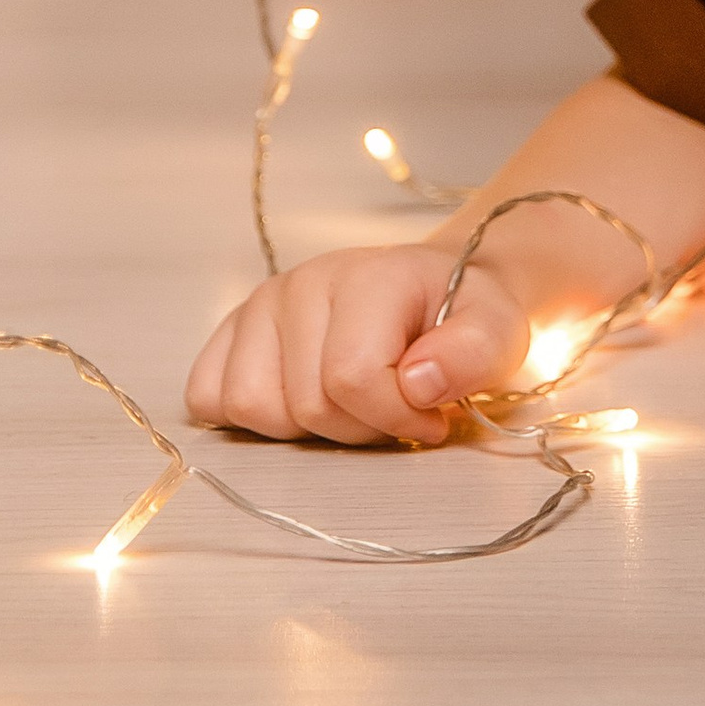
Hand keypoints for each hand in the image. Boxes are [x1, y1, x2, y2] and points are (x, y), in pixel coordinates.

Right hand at [185, 247, 530, 446]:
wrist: (435, 289)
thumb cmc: (460, 315)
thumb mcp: (496, 331)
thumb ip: (472, 353)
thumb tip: (418, 381)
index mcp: (368, 276)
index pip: (352, 378)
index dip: (397, 417)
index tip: (432, 416)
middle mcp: (303, 282)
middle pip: (306, 405)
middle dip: (359, 428)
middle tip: (393, 409)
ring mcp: (261, 305)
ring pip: (252, 407)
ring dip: (305, 428)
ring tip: (349, 404)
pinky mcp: (233, 331)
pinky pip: (208, 396)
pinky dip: (251, 418)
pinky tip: (300, 400)